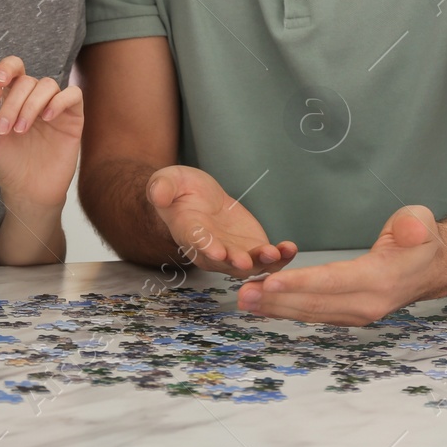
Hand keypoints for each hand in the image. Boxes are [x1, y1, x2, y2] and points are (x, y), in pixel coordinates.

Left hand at [0, 56, 82, 210]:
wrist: (27, 191)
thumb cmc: (7, 163)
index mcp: (13, 98)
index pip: (14, 68)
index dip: (7, 67)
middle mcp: (34, 98)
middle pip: (27, 81)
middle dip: (13, 102)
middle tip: (6, 129)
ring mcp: (54, 107)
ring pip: (48, 85)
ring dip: (32, 104)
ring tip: (22, 130)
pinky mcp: (72, 118)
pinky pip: (73, 95)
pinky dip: (59, 101)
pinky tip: (47, 118)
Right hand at [148, 165, 297, 276]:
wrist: (196, 197)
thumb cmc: (178, 191)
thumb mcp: (167, 182)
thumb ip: (162, 188)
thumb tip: (157, 192)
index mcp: (188, 233)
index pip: (197, 243)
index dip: (207, 247)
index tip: (217, 251)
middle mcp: (210, 251)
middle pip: (225, 262)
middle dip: (236, 261)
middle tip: (246, 261)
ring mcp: (232, 252)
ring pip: (249, 265)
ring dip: (263, 262)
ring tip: (276, 252)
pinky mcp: (251, 248)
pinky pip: (266, 258)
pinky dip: (279, 256)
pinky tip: (289, 248)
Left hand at [238, 204, 444, 324]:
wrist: (434, 267)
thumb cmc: (423, 241)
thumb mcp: (423, 223)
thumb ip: (414, 225)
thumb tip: (408, 229)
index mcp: (380, 281)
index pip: (333, 282)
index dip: (300, 283)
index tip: (269, 282)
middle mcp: (367, 304)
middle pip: (314, 304)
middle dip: (275, 300)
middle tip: (242, 294)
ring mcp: (357, 313)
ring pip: (310, 312)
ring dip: (275, 308)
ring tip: (244, 299)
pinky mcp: (348, 313)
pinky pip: (314, 313)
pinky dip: (287, 308)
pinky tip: (265, 303)